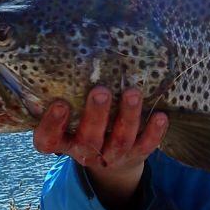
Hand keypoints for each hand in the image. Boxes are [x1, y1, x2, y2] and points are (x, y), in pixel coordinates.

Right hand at [33, 86, 168, 209]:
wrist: (109, 158)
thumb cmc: (83, 121)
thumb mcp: (70, 112)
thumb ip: (66, 92)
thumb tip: (65, 51)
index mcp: (63, 142)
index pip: (49, 139)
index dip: (52, 125)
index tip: (59, 104)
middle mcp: (85, 151)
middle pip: (88, 139)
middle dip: (96, 115)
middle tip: (100, 91)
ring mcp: (112, 156)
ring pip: (120, 141)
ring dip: (127, 117)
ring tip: (132, 94)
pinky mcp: (136, 155)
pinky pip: (146, 146)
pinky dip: (154, 132)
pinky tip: (160, 116)